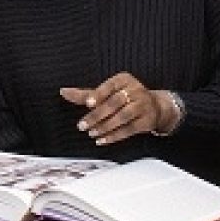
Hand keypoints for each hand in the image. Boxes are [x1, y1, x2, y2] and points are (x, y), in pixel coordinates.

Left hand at [61, 73, 175, 144]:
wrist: (155, 107)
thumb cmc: (125, 97)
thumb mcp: (108, 92)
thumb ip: (86, 94)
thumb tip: (63, 92)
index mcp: (123, 80)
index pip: (110, 86)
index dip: (99, 94)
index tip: (88, 103)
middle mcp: (135, 90)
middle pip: (114, 103)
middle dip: (97, 115)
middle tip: (82, 125)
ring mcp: (143, 106)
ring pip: (122, 117)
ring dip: (105, 127)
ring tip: (91, 133)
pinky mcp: (147, 121)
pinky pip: (129, 129)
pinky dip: (114, 136)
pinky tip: (102, 140)